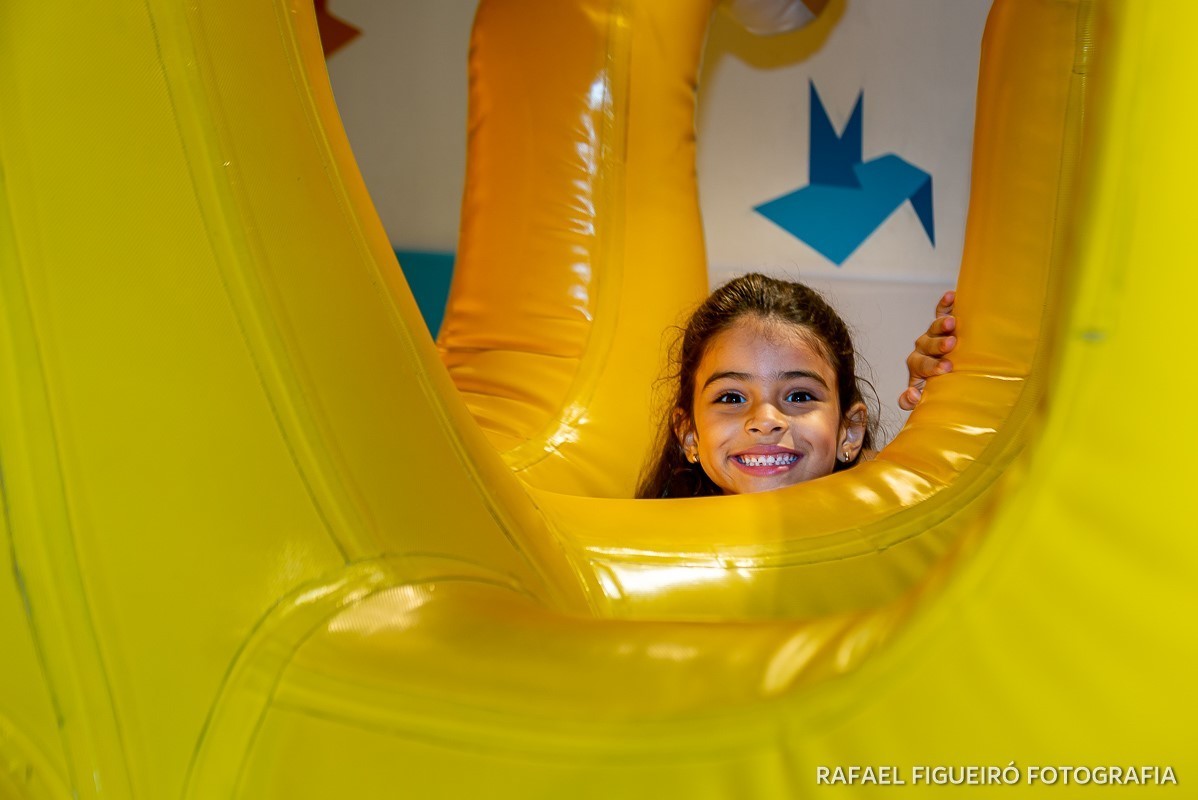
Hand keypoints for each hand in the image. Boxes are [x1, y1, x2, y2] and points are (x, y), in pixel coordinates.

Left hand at [898, 290, 955, 410]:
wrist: (951, 372)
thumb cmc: (939, 385)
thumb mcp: (925, 395)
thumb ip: (913, 400)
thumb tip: (911, 395)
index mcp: (918, 365)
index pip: (921, 365)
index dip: (931, 367)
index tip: (945, 369)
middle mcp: (923, 348)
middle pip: (927, 345)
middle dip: (938, 345)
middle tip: (950, 345)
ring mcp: (933, 334)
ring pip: (934, 328)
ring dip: (942, 324)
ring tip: (952, 323)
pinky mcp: (943, 322)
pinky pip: (941, 311)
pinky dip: (945, 304)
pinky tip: (951, 295)